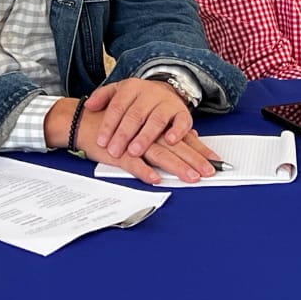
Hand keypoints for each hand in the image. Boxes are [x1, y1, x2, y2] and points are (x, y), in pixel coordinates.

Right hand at [75, 107, 220, 184]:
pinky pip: (132, 164)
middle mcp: (148, 133)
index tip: (216, 162)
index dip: (199, 151)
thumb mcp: (143, 125)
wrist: (83, 121)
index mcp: (155, 128)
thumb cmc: (115, 124)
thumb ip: (167, 131)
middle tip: (209, 173)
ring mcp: (133, 143)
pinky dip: (144, 171)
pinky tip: (155, 178)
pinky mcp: (117, 153)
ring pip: (158, 155)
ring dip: (175, 167)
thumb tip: (192, 135)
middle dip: (194, 161)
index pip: (182, 140)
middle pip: (175, 148)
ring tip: (190, 177)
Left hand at [85, 76, 193, 159]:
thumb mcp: (118, 91)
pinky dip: (177, 131)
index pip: (118, 106)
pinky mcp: (183, 113)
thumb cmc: (138, 98)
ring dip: (145, 137)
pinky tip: (170, 141)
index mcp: (132, 87)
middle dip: (124, 134)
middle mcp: (150, 94)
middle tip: (115, 151)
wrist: (165, 89)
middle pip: (135, 114)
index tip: (101, 141)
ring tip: (135, 151)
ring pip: (156, 119)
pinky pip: (182, 122)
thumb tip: (88, 105)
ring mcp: (167, 103)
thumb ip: (102, 97)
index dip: (109, 124)